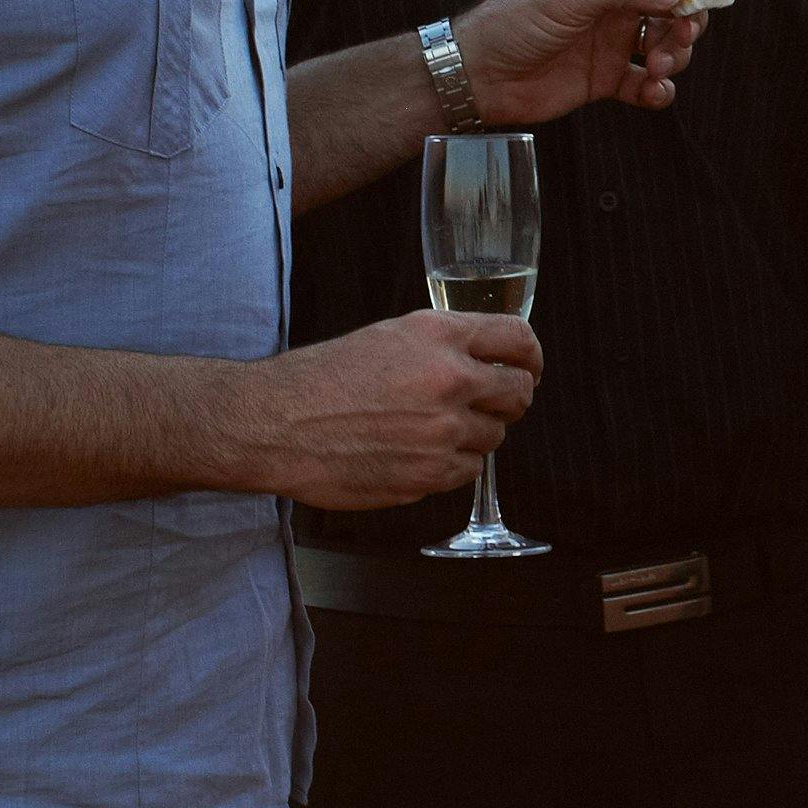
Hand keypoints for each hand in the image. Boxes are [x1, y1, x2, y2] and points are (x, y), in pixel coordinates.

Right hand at [240, 310, 540, 509]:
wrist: (276, 423)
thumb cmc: (322, 378)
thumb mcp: (387, 337)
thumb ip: (442, 345)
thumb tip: (486, 362)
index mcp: (438, 335)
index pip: (518, 339)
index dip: (531, 357)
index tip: (529, 367)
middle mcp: (449, 379)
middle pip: (519, 392)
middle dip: (509, 399)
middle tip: (489, 404)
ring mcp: (443, 430)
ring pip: (495, 436)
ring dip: (474, 434)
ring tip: (428, 429)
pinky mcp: (430, 473)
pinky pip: (468, 470)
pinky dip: (452, 464)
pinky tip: (416, 452)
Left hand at [459, 0, 707, 124]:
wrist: (480, 76)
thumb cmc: (514, 23)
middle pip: (675, 2)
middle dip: (686, 22)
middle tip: (681, 39)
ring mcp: (613, 39)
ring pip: (668, 43)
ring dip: (675, 57)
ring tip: (658, 69)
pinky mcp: (608, 77)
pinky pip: (648, 82)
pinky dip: (659, 89)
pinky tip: (654, 92)